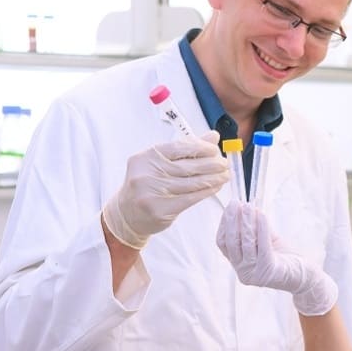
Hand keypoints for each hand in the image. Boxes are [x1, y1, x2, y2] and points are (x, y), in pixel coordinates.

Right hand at [102, 131, 228, 249]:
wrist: (126, 214)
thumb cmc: (147, 184)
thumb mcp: (160, 163)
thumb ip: (187, 149)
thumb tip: (213, 136)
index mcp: (146, 157)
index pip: (178, 147)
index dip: (200, 148)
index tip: (215, 150)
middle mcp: (147, 173)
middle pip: (187, 167)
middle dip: (211, 164)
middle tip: (225, 164)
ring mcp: (152, 192)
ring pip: (191, 183)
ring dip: (213, 179)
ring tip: (225, 175)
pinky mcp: (160, 209)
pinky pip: (190, 198)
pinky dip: (206, 191)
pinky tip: (216, 187)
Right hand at [216, 201, 337, 315]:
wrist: (305, 276)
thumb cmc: (285, 258)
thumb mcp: (267, 241)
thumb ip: (256, 228)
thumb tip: (248, 207)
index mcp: (239, 264)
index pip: (222, 243)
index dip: (224, 224)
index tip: (230, 207)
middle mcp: (243, 272)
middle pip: (231, 243)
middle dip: (232, 221)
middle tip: (235, 203)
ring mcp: (254, 274)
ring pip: (246, 243)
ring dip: (246, 222)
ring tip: (248, 206)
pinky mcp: (268, 271)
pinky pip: (262, 246)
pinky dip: (261, 229)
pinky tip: (261, 215)